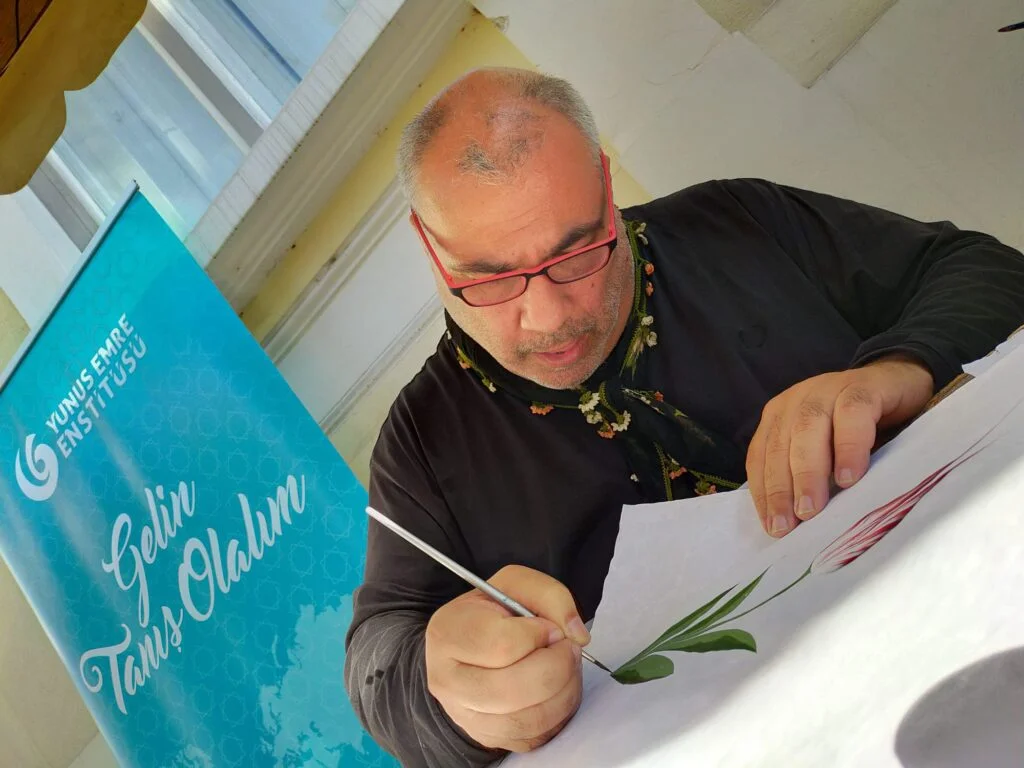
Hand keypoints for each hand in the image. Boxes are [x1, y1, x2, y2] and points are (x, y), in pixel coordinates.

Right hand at [425, 565, 590, 752]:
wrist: (468, 648)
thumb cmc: (491, 613)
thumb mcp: (515, 585)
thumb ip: (550, 596)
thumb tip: (577, 635)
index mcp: (448, 633)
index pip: (503, 645)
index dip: (538, 635)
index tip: (547, 627)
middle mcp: (447, 681)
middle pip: (514, 690)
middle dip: (557, 666)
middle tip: (567, 648)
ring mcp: (465, 716)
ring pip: (528, 718)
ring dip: (564, 691)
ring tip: (566, 667)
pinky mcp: (488, 738)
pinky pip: (535, 736)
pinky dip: (558, 713)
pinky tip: (556, 689)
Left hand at [746, 355, 933, 537]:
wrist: (901, 384)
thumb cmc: (860, 429)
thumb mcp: (828, 452)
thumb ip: (809, 476)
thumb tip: (795, 524)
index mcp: (781, 416)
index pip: (762, 455)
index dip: (764, 491)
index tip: (772, 526)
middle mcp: (798, 400)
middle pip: (781, 444)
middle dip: (782, 487)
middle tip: (790, 524)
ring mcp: (828, 388)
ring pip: (808, 428)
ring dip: (808, 472)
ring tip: (811, 509)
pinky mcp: (863, 386)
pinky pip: (852, 415)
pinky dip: (847, 447)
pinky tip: (849, 477)